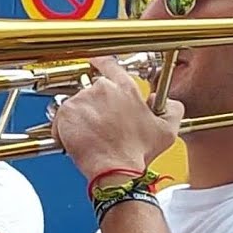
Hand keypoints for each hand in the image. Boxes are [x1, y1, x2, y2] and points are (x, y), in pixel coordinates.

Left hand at [52, 56, 183, 179]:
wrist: (115, 171)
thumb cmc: (137, 153)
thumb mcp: (167, 131)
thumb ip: (172, 108)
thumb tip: (162, 101)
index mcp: (126, 88)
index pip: (110, 65)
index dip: (101, 63)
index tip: (95, 61)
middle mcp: (103, 89)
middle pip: (92, 90)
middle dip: (94, 106)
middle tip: (100, 125)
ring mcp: (82, 100)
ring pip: (76, 105)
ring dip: (81, 119)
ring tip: (92, 137)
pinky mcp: (66, 113)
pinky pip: (61, 118)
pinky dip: (65, 130)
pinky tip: (79, 141)